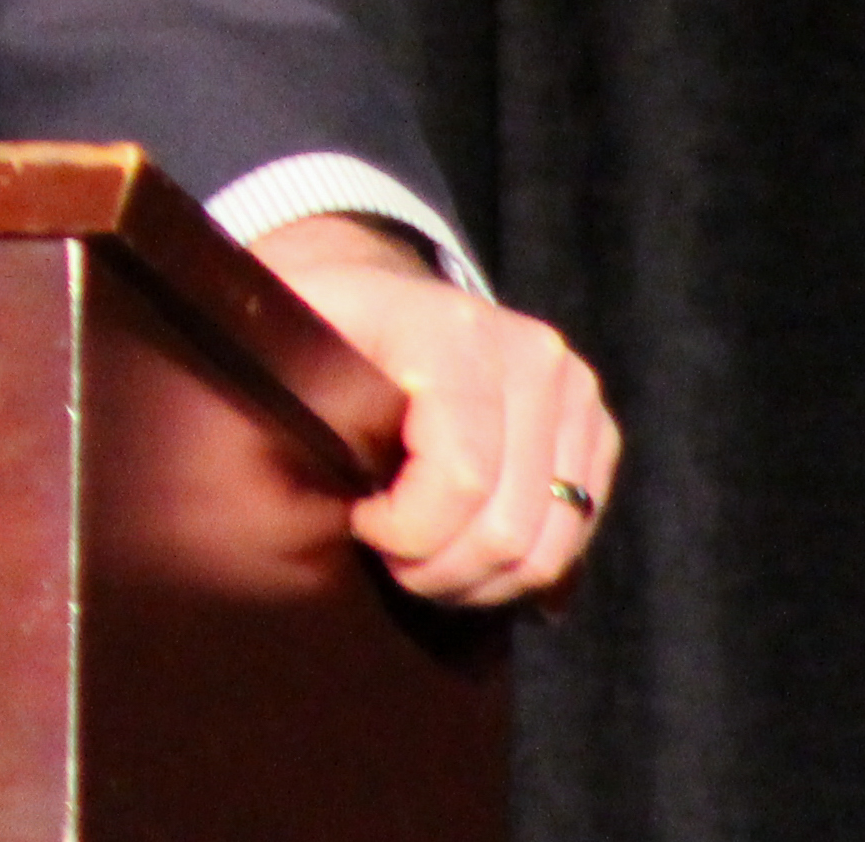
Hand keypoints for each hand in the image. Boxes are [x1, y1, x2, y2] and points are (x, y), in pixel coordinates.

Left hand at [249, 212, 615, 608]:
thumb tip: (271, 506)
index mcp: (452, 331)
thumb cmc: (312, 328)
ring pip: (550, 544)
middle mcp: (530, 353)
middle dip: (439, 570)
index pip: (460, 479)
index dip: (405, 532)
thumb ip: (280, 401)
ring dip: (480, 579)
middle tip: (387, 557)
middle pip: (510, 527)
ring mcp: (572, 389)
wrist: (369, 286)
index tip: (356, 521)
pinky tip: (463, 547)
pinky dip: (519, 565)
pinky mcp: (593, 426)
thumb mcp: (281, 344)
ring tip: (421, 558)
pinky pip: (574, 534)